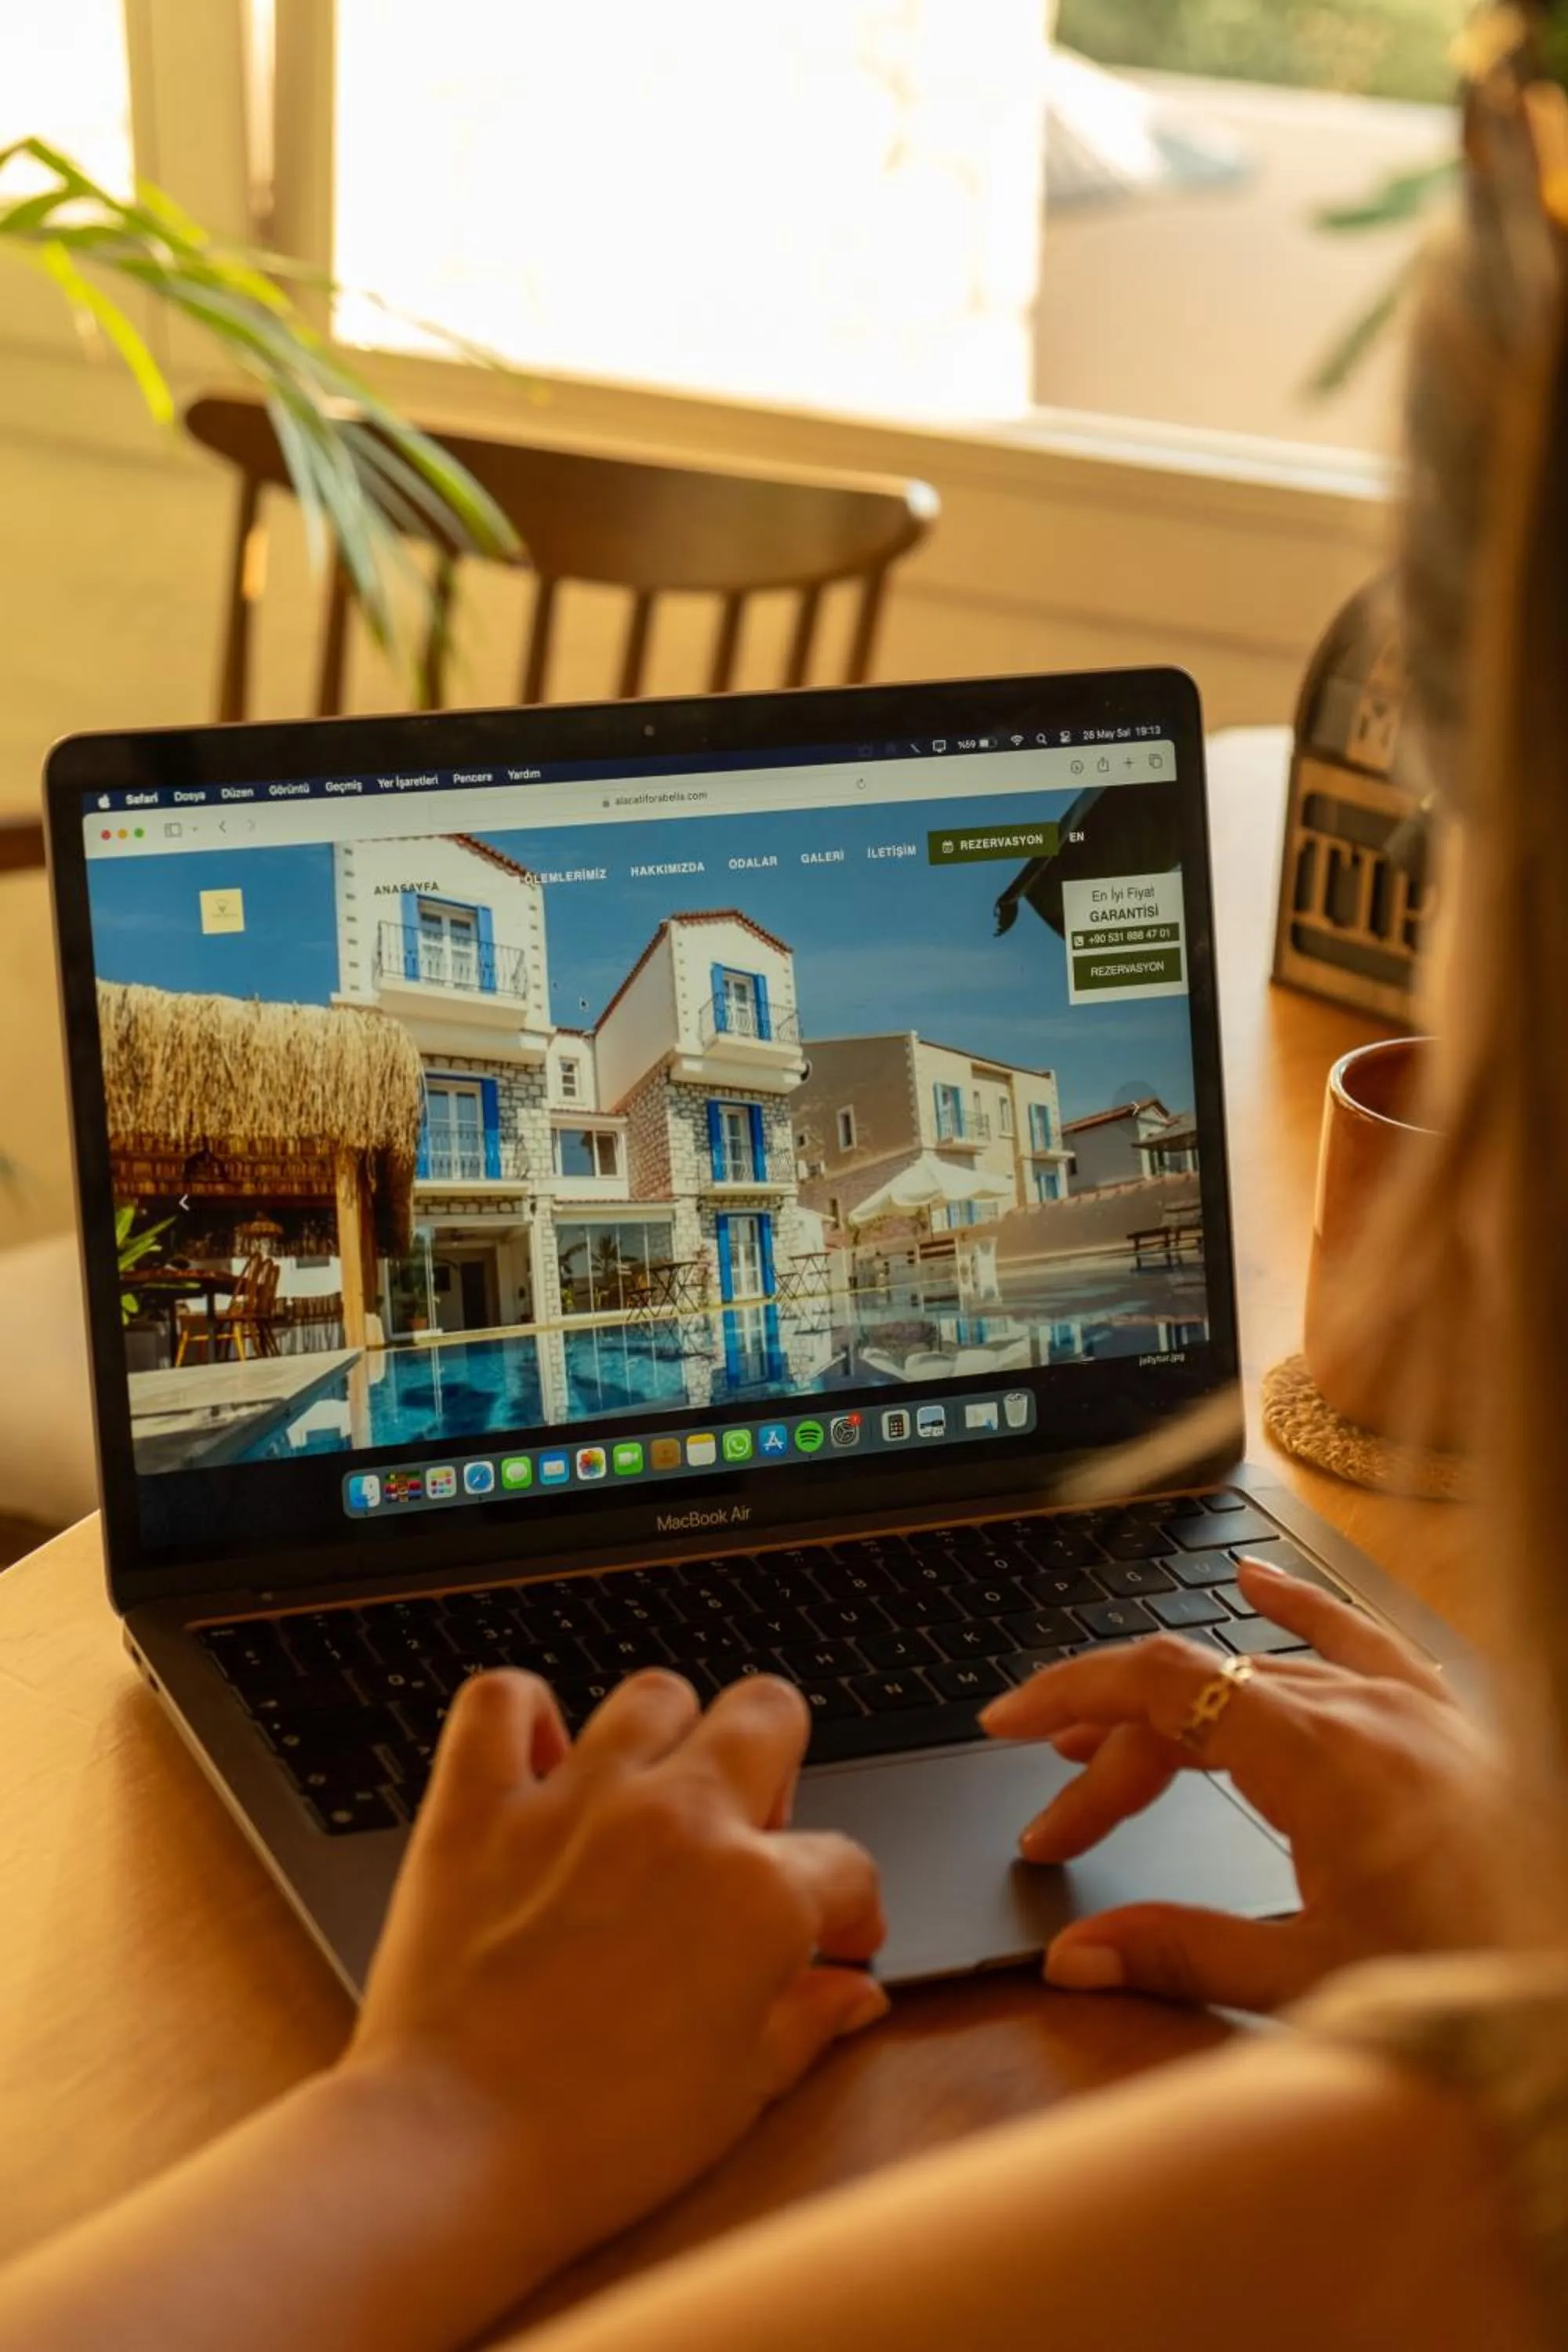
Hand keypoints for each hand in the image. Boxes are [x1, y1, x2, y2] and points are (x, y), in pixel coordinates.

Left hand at [342, 1667, 886, 2291]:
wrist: (453, 2152)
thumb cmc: (597, 2140)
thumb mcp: (737, 2094)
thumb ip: (805, 2023)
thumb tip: (851, 1993)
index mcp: (756, 1893)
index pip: (844, 1863)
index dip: (849, 1908)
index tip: (834, 1941)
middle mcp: (677, 1820)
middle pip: (766, 1713)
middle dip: (777, 1764)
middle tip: (749, 1833)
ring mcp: (574, 1799)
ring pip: (653, 1696)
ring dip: (667, 1737)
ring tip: (651, 1795)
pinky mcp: (479, 1804)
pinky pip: (502, 1701)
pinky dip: (522, 1715)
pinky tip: (539, 1757)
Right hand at [979, 1557, 1508, 2010]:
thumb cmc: (1470, 1975)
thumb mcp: (1313, 1979)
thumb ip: (1183, 1952)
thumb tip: (1075, 1957)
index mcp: (1319, 1757)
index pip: (1160, 1684)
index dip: (1069, 1692)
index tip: (1007, 1724)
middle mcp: (1360, 1710)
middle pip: (1196, 1693)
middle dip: (1111, 1758)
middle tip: (1060, 1835)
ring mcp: (1408, 1707)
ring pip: (1260, 1674)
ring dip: (1179, 1711)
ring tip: (1115, 1748)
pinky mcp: (1446, 1721)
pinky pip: (1357, 1637)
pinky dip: (1297, 1607)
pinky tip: (1256, 1581)